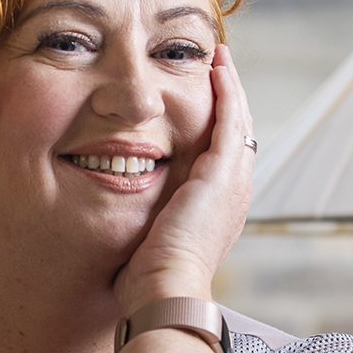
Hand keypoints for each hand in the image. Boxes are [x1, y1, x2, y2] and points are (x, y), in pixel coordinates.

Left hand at [113, 43, 253, 315]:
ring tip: (218, 61)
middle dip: (227, 102)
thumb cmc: (147, 284)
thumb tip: (114, 223)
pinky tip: (216, 67)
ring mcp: (233, 183)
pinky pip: (230, 119)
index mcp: (217, 212)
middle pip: (235, 135)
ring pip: (238, 122)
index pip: (221, 159)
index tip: (199, 106)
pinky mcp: (223, 172)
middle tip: (216, 71)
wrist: (166, 292)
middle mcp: (233, 195)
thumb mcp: (145, 246)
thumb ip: (140, 225)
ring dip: (229, 89)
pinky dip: (227, 91)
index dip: (212, 129)